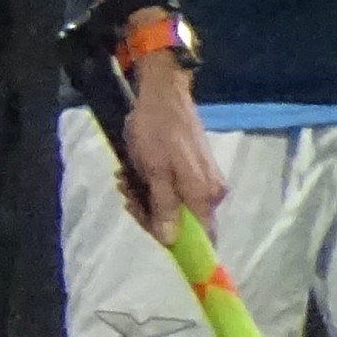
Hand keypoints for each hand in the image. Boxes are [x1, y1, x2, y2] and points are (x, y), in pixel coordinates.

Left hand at [118, 62, 225, 241]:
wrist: (163, 95)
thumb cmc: (156, 132)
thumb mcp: (154, 172)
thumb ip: (163, 207)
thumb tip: (170, 241)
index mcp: (204, 196)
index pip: (200, 238)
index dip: (174, 241)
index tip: (146, 226)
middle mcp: (211, 193)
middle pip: (182, 222)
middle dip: (149, 211)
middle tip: (125, 192)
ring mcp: (204, 181)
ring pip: (174, 205)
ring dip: (145, 197)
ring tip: (125, 178)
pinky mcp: (194, 170)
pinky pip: (173, 189)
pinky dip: (152, 186)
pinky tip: (132, 174)